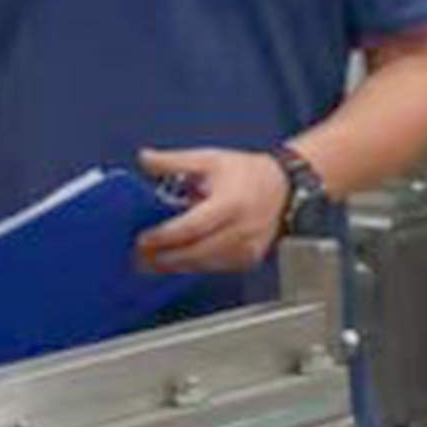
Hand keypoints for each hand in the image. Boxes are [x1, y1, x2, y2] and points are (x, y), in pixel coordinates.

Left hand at [135, 149, 285, 278]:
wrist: (286, 188)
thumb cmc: (249, 173)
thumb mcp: (210, 159)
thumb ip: (174, 161)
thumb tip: (144, 159)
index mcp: (231, 203)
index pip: (191, 227)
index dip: (164, 237)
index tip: (142, 239)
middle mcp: (242, 229)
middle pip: (196, 251)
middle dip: (164, 257)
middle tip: (139, 257)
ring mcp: (248, 247)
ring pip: (205, 264)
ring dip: (176, 265)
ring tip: (151, 263)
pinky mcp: (249, 259)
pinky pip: (216, 268)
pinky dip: (195, 266)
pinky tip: (178, 262)